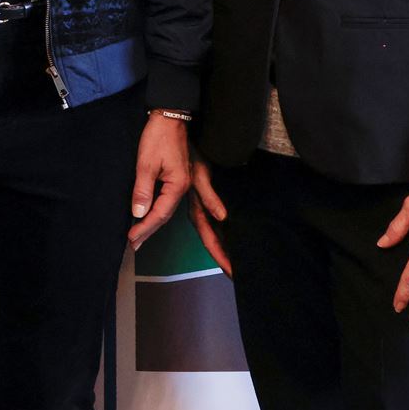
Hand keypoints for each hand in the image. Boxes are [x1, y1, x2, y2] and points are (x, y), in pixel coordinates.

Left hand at [128, 112, 192, 247]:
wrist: (169, 116)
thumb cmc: (158, 136)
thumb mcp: (146, 163)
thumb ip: (143, 189)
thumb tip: (138, 212)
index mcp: (178, 184)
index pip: (160, 213)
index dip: (145, 227)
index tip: (132, 238)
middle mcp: (183, 186)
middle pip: (165, 215)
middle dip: (149, 230)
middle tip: (133, 244)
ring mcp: (182, 182)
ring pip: (167, 209)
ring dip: (152, 224)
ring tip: (139, 236)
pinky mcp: (177, 177)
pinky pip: (167, 200)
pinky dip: (156, 211)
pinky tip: (148, 216)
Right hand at [184, 160, 232, 276]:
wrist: (172, 134)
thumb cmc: (184, 154)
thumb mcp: (199, 175)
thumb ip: (209, 197)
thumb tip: (222, 217)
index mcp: (197, 208)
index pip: (210, 239)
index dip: (221, 257)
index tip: (232, 273)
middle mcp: (197, 209)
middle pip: (211, 240)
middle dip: (222, 258)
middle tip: (236, 275)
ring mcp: (197, 203)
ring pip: (210, 233)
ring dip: (220, 248)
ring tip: (232, 263)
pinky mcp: (199, 195)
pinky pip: (210, 220)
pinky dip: (218, 233)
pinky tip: (226, 237)